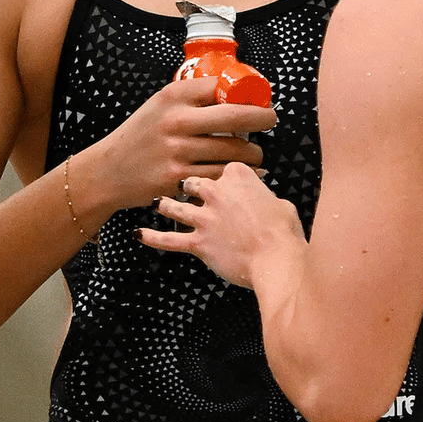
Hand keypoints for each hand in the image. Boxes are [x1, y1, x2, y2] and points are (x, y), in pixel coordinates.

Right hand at [85, 78, 275, 210]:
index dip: (247, 91)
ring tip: (255, 153)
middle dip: (263, 118)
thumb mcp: (160, 106)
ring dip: (254, 153)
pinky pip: (222, 175)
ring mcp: (178, 151)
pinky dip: (239, 174)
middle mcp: (176, 121)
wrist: (109, 171)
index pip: (222, 86)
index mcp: (173, 96)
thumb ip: (192, 97)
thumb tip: (235, 90)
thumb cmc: (141, 136)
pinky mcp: (179, 178)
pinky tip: (246, 172)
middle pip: (237, 116)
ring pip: (235, 151)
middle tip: (270, 119)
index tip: (259, 96)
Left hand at [137, 162, 303, 287]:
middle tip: (184, 186)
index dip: (222, 171)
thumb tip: (264, 201)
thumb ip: (264, 197)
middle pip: (194, 181)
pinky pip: (169, 240)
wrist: (276, 258)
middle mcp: (217, 192)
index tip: (221, 174)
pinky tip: (139, 234)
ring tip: (157, 202)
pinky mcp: (198, 242)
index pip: (222, 164)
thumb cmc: (284, 232)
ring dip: (165, 204)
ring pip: (175, 206)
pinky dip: (153, 237)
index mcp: (238, 176)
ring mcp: (204, 217)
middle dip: (188, 184)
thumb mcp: (280, 203)